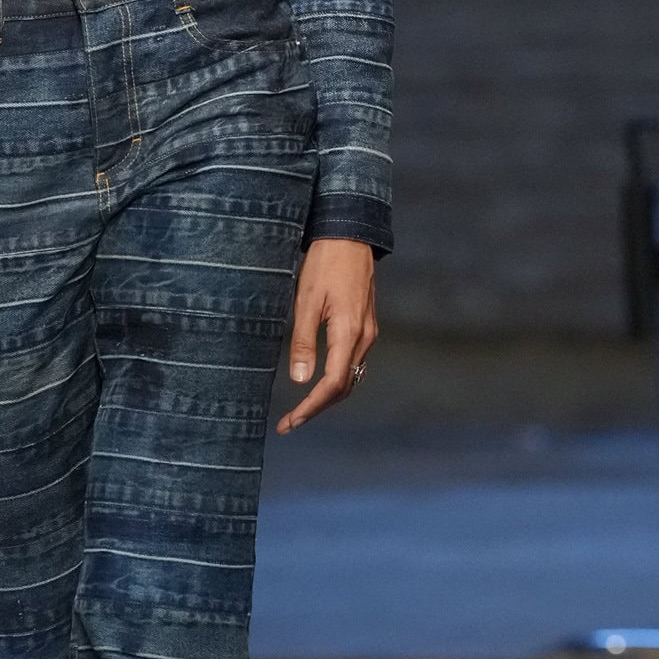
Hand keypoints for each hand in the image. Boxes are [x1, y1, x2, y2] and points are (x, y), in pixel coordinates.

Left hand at [276, 238, 377, 433]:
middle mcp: (365, 338)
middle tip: (290, 422)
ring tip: (300, 409)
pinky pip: (353, 363)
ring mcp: (369, 333)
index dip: (311, 407)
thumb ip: (304, 342)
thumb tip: (300, 381)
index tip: (291, 421)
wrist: (350, 236)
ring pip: (351, 377)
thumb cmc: (325, 264)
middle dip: (317, 408)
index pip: (333, 384)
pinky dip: (336, 379)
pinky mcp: (366, 326)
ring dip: (327, 396)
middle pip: (344, 387)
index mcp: (349, 333)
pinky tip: (318, 381)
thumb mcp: (306, 301)